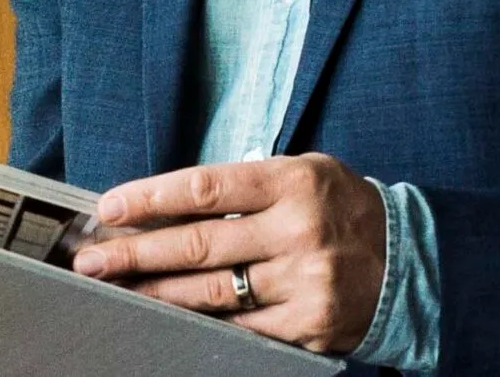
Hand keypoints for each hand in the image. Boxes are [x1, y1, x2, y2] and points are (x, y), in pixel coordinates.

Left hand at [70, 154, 387, 353]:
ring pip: (210, 291)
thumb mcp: (304, 174)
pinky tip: (169, 314)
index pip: (204, 187)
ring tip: (115, 288)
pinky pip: (240, 325)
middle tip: (91, 258)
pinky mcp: (307, 325)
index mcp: (292, 182)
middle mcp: (297, 230)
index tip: (109, 207)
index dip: (150, 198)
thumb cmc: (340, 208)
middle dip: (135, 252)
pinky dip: (201, 320)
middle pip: (197, 243)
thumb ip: (246, 184)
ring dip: (154, 291)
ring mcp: (303, 281)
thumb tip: (169, 203)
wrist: (408, 261)